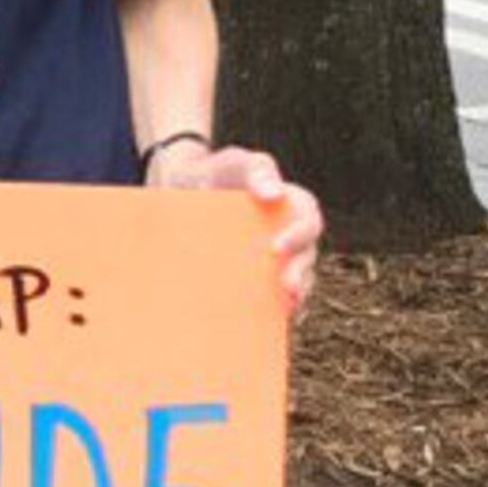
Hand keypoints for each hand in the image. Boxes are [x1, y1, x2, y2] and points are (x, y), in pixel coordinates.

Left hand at [148, 138, 322, 317]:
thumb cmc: (213, 172)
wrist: (179, 190)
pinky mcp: (254, 277)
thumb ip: (256, 169)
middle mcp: (287, 235)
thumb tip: (273, 194)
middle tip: (286, 287)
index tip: (277, 247)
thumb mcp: (233, 162)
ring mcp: (272, 259)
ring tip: (284, 310)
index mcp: (288, 206)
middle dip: (302, 274)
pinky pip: (272, 298)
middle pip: (307, 257)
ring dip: (295, 297)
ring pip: (296, 282)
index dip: (301, 235)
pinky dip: (274, 312)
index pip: (308, 220)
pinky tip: (264, 324)